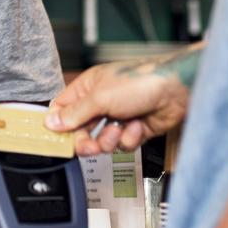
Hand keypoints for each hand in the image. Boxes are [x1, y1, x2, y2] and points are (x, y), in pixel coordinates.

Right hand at [45, 47, 198, 155]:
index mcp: (88, 88)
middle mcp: (101, 103)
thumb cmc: (140, 81)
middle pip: (81, 131)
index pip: (63, 110)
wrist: (176, 91)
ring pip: (101, 142)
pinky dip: (129, 138)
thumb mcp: (100, 97)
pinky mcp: (133, 130)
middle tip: (91, 146)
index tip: (57, 140)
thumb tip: (52, 122)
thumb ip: (74, 113)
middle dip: (86, 141)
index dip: (58, 126)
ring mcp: (118, 117)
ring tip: (120, 129)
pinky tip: (137, 125)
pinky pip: (122, 145)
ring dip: (110, 139)